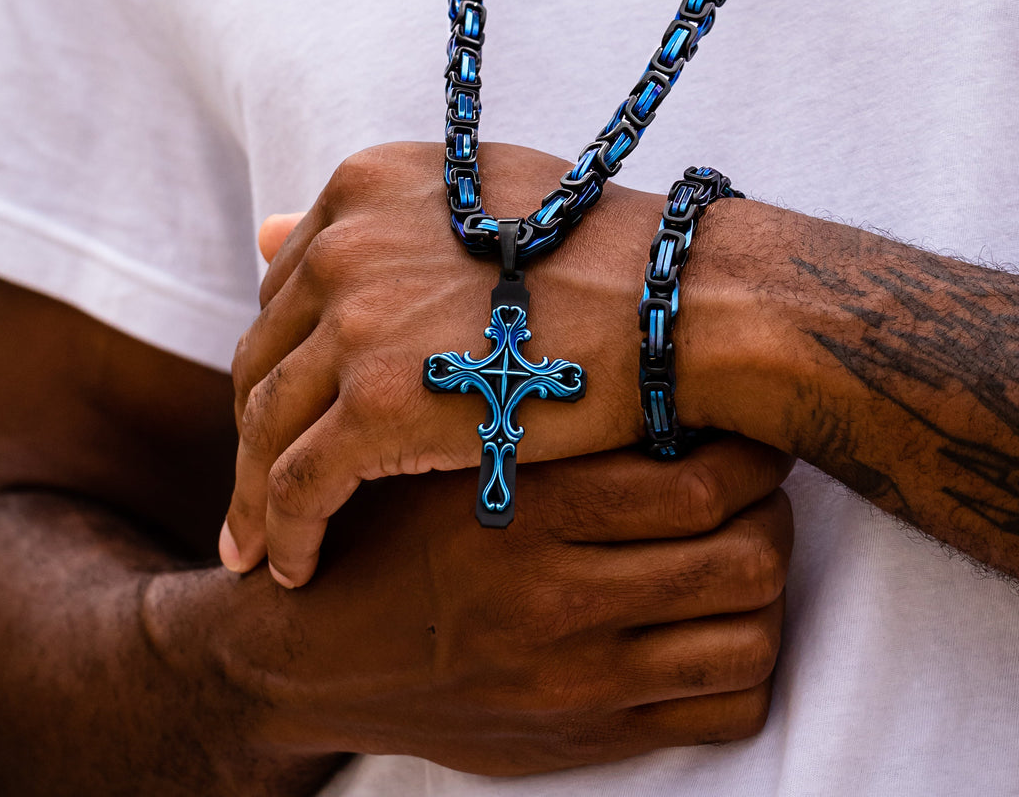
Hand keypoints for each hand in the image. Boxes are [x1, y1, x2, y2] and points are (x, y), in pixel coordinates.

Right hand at [195, 438, 794, 775]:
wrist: (307, 653)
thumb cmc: (380, 529)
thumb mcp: (432, 446)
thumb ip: (520, 403)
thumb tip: (627, 343)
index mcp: (526, 512)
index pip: (700, 484)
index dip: (751, 451)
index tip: (746, 426)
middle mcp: (560, 602)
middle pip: (747, 558)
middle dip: (774, 513)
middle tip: (757, 484)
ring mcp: (579, 682)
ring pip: (752, 638)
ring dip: (768, 586)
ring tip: (743, 547)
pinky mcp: (586, 738)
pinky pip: (723, 714)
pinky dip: (746, 665)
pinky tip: (714, 622)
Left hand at [225, 141, 662, 584]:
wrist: (679, 305)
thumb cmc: (604, 260)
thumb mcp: (478, 207)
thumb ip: (371, 222)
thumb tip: (263, 228)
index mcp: (365, 188)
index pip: (287, 290)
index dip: (291, 358)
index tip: (297, 409)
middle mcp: (345, 245)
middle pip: (264, 356)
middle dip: (259, 428)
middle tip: (260, 487)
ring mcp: (357, 323)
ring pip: (265, 425)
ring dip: (252, 494)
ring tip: (260, 545)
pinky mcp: (378, 406)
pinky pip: (294, 486)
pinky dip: (281, 533)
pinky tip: (294, 569)